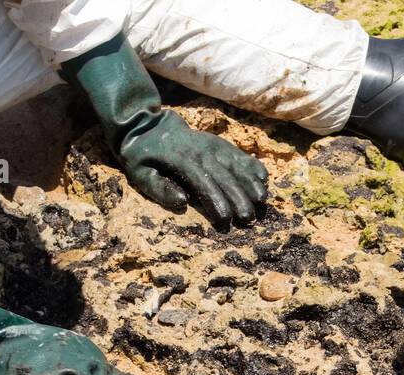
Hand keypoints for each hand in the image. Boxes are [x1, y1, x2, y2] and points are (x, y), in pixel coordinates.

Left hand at [119, 111, 267, 227]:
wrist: (149, 125)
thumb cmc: (143, 156)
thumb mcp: (140, 173)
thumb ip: (159, 189)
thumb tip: (182, 203)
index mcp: (182, 161)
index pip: (203, 183)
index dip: (216, 201)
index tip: (226, 221)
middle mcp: (202, 152)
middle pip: (225, 177)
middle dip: (239, 198)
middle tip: (249, 219)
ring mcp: (214, 146)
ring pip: (237, 166)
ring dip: (251, 184)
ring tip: (262, 201)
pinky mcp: (220, 145)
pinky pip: (240, 156)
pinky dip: (253, 167)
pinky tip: (264, 179)